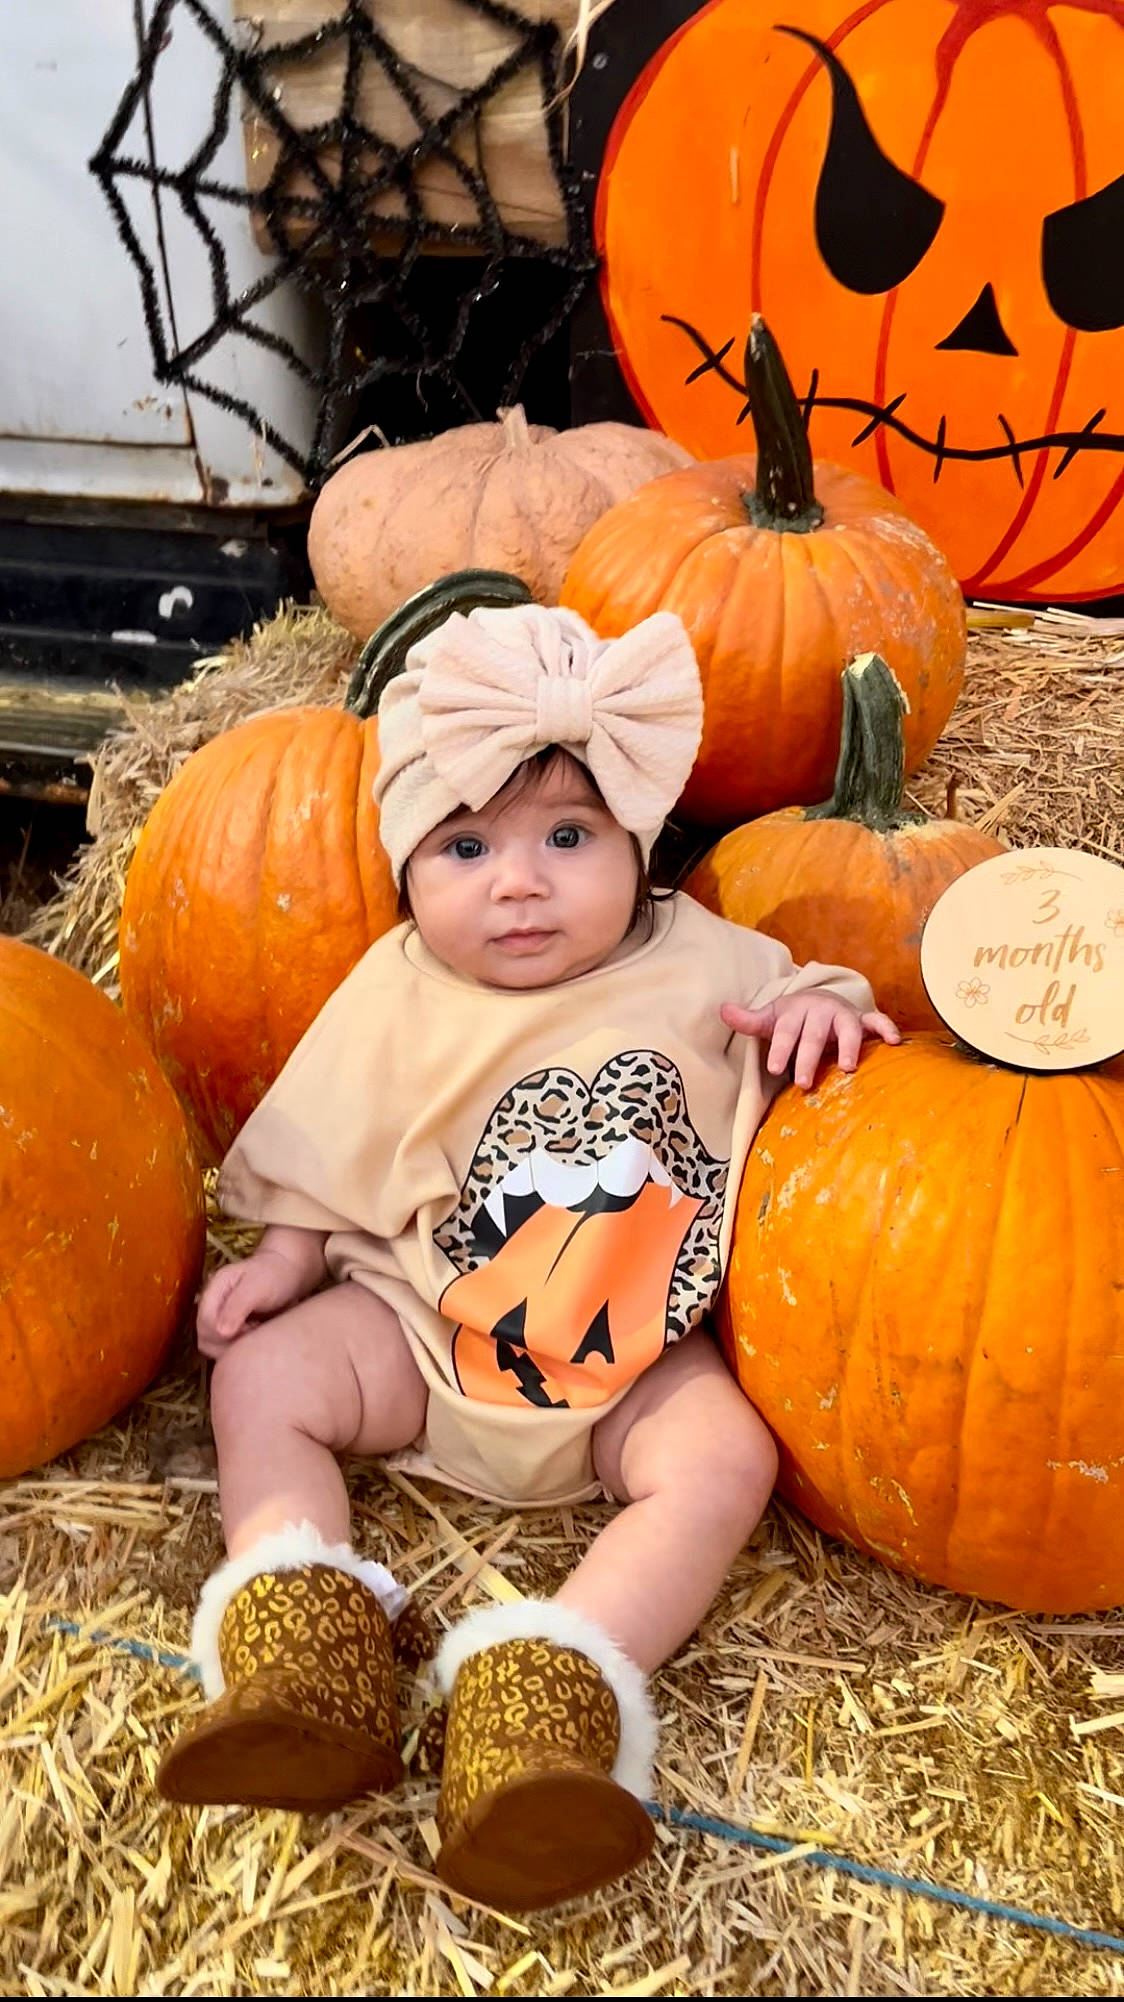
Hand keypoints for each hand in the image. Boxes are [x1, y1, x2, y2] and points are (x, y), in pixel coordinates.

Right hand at [196, 1249, 308, 1359]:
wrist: (288, 1273)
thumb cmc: (274, 1275)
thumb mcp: (257, 1286)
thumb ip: (237, 1307)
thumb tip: (221, 1332)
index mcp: (214, 1289)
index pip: (206, 1322)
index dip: (223, 1332)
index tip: (249, 1327)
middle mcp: (213, 1305)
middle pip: (205, 1337)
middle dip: (228, 1342)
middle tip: (253, 1332)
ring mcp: (220, 1317)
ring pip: (212, 1346)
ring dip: (233, 1348)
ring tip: (255, 1333)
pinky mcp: (230, 1328)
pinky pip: (224, 1348)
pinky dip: (239, 1350)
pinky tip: (256, 1337)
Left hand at [721, 993, 899, 1089]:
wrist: (818, 1000)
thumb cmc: (791, 1017)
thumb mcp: (769, 1017)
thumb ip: (748, 1020)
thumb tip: (722, 1011)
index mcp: (795, 1011)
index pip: (786, 1030)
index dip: (781, 1048)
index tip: (772, 1068)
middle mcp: (820, 1010)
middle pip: (814, 1034)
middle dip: (807, 1057)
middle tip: (801, 1082)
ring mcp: (843, 1015)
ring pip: (848, 1027)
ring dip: (848, 1045)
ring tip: (846, 1067)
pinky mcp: (862, 1021)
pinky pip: (877, 1022)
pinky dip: (886, 1029)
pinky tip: (894, 1042)